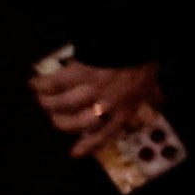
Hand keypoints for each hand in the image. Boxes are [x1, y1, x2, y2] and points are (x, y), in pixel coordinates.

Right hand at [30, 53, 161, 143]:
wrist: (136, 41)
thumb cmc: (145, 63)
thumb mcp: (154, 84)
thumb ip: (153, 95)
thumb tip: (160, 101)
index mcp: (125, 109)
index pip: (105, 134)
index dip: (88, 145)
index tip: (74, 153)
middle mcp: (106, 105)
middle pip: (77, 123)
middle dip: (62, 122)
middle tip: (54, 118)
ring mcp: (91, 90)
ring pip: (63, 104)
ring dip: (49, 103)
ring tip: (42, 99)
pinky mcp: (78, 74)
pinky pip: (55, 84)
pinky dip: (43, 85)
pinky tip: (34, 84)